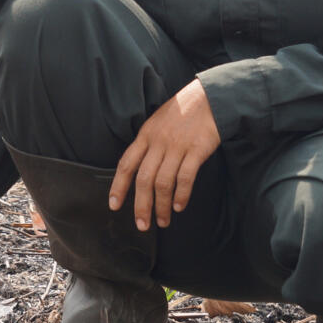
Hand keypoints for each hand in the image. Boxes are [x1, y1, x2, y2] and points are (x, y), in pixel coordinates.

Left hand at [109, 78, 220, 230]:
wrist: (209, 98)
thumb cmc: (182, 112)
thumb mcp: (157, 123)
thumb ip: (148, 144)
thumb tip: (139, 170)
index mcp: (145, 135)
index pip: (126, 164)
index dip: (118, 186)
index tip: (114, 205)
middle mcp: (158, 142)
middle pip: (144, 179)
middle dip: (141, 205)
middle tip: (142, 225)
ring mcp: (177, 146)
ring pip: (163, 182)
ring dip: (162, 206)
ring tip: (163, 221)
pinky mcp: (196, 150)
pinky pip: (185, 177)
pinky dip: (181, 195)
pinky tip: (180, 206)